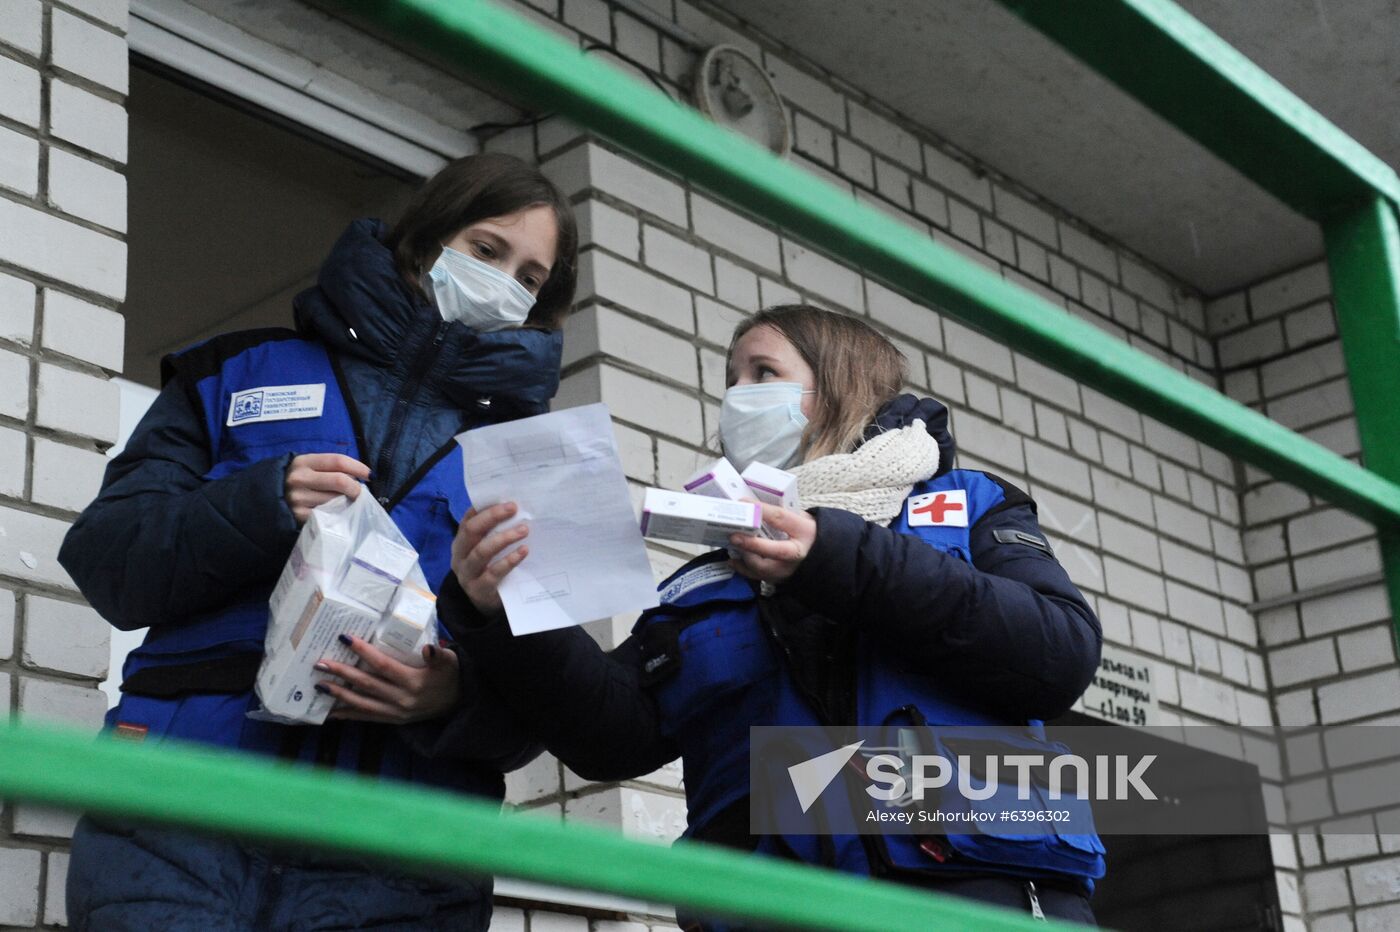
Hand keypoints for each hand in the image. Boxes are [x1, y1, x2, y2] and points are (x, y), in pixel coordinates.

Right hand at [285, 453, 370, 522]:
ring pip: (336, 499)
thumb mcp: (309, 468)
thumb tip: (361, 477)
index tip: (370, 475)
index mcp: (303, 462)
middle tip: (360, 493)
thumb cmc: (299, 482)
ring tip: (344, 502)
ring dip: (346, 502)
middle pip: (340, 481)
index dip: (358, 467)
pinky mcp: (299, 515)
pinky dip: (337, 514)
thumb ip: (331, 469)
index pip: (338, 461)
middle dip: (356, 488)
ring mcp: (298, 498)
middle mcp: (299, 478)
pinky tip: (336, 512)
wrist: (269, 500)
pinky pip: (328, 514)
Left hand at [316, 637, 459, 723]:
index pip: (384, 665)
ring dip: (339, 695)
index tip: (345, 638)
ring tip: (319, 685)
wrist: (458, 704)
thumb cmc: (451, 677)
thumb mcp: (450, 663)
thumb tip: (429, 648)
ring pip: (362, 704)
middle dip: (342, 674)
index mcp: (414, 682)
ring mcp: (395, 713)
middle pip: (367, 685)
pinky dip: (348, 715)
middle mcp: (402, 699)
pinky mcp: (392, 720)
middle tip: (321, 663)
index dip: (364, 652)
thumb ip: (439, 655)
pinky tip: (330, 712)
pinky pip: (367, 718)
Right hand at [451, 503, 528, 614]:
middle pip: (471, 531)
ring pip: (481, 552)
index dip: (484, 509)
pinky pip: (494, 572)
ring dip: (504, 538)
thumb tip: (513, 510)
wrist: (485, 604)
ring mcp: (467, 574)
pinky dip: (509, 560)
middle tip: (513, 507)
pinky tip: (523, 551)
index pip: (467, 520)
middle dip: (492, 517)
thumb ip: (492, 533)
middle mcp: (459, 556)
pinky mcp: (479, 589)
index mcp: (460, 543)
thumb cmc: (488, 569)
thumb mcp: (486, 550)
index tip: (504, 498)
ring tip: (523, 529)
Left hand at [728, 503, 817, 583]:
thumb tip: (751, 505)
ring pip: (764, 568)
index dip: (762, 510)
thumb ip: (778, 514)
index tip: (744, 502)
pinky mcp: (780, 580)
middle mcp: (799, 553)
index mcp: (805, 531)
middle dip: (752, 544)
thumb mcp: (799, 518)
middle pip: (776, 551)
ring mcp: (790, 570)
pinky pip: (758, 576)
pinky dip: (744, 568)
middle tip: (734, 536)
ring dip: (744, 557)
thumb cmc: (807, 533)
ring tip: (731, 545)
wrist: (822, 558)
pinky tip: (733, 560)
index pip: (781, 518)